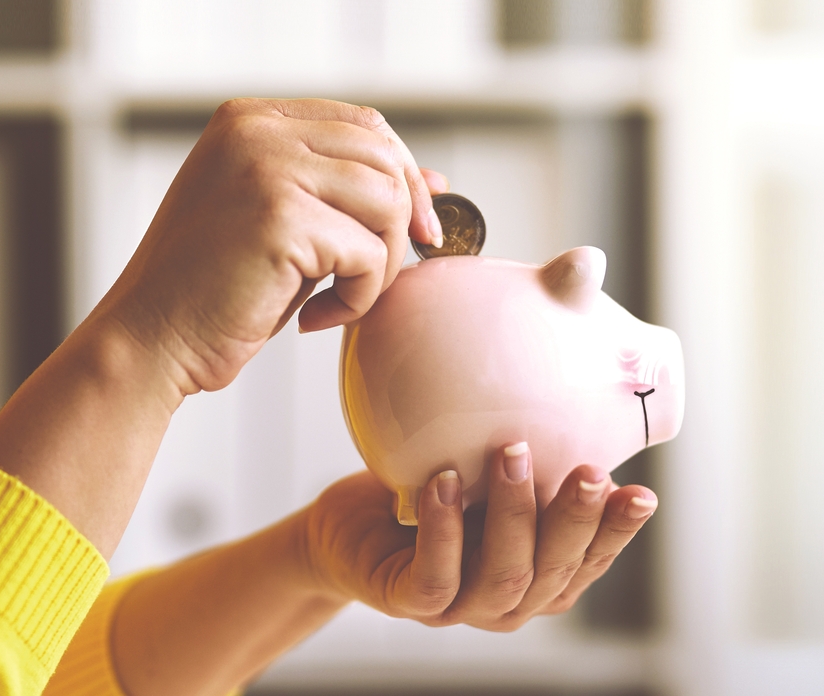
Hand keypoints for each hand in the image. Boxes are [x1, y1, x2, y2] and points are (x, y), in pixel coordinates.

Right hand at [99, 98, 446, 393]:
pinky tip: (313, 318)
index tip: (413, 228)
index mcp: (247, 121)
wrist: (148, 341)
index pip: (362, 123)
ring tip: (337, 299)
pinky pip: (367, 253)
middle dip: (399, 221)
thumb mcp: (277, 223)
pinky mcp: (280, 218)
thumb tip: (433, 181)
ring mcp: (265, 169)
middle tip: (378, 276)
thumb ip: (338, 191)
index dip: (401, 174)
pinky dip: (357, 297)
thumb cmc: (208, 292)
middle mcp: (254, 131)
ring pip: (385, 201)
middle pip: (383, 155)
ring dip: (378, 264)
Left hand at [300, 443, 657, 630]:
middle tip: (590, 470)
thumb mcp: (484, 474)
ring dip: (512, 514)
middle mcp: (507, 600)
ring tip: (511, 453)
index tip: (643, 493)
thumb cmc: (429, 495)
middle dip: (575, 519)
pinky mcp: (408, 601)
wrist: (348, 528)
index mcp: (538, 576)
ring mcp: (459, 607)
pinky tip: (444, 482)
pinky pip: (434, 576)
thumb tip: (575, 385)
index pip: (589, 561)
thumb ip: (529, 459)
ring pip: (503, 576)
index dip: (617, 533)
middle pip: (553, 571)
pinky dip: (443, 529)